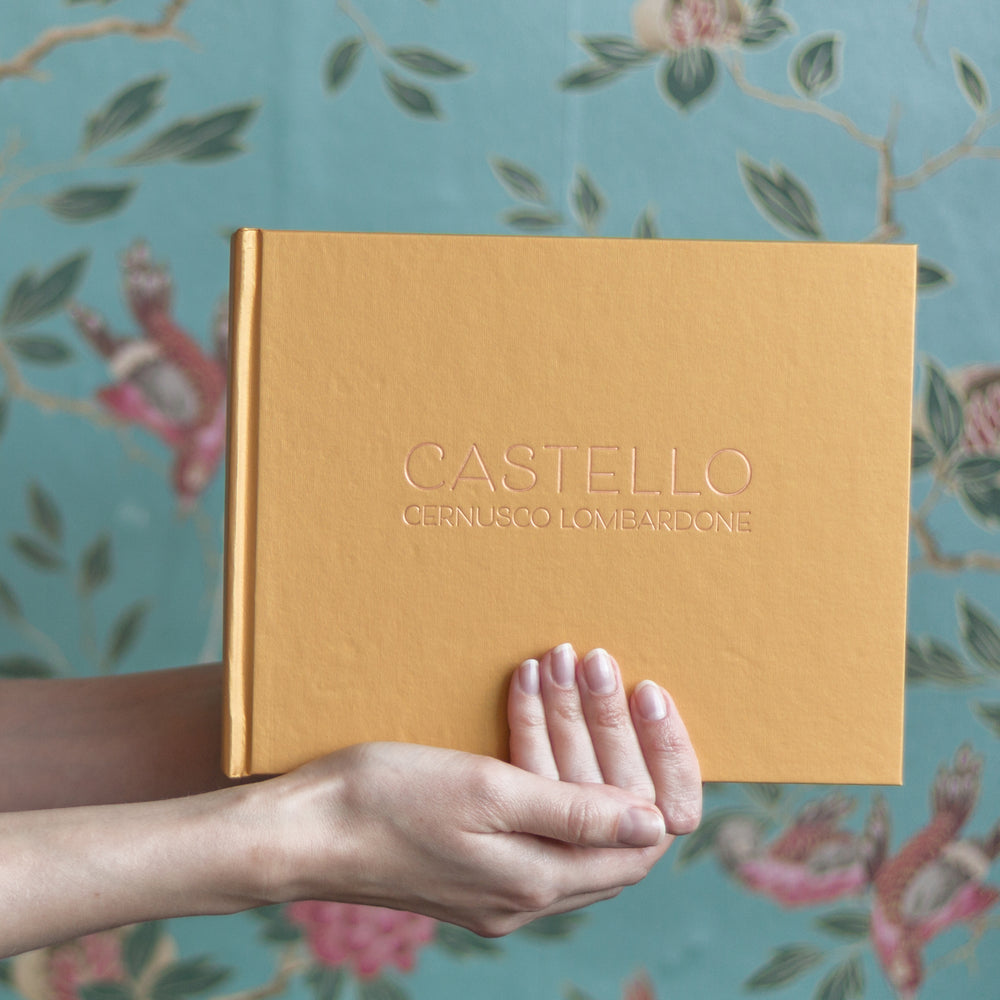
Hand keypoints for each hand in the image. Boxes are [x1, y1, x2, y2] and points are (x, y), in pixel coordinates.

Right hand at [245, 645, 700, 936]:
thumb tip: (654, 826)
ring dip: (573, 740)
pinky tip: (527, 708)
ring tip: (560, 666)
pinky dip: (540, 760)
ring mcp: (498, 886)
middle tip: (595, 665)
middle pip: (610, 824)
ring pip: (572, 812)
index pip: (640, 839)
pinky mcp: (472, 867)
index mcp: (535, 881)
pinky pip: (534, 815)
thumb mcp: (485, 793)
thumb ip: (574, 814)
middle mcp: (526, 896)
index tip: (640, 699)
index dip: (654, 770)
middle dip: (610, 737)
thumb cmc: (383, 802)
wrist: (300, 829)